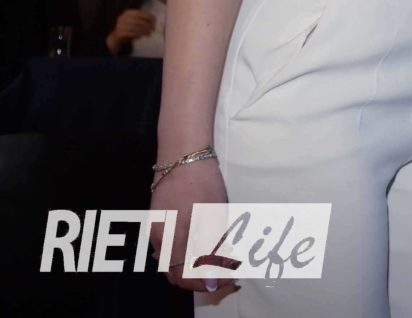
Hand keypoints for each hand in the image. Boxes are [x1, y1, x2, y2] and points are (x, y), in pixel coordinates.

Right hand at [106, 8, 156, 54]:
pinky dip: (138, 35)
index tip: (154, 21)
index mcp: (127, 13)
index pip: (139, 13)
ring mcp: (120, 25)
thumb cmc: (128, 28)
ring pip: (135, 27)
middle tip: (153, 29)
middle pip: (138, 21)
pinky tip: (142, 36)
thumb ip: (143, 20)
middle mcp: (123, 18)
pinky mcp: (119, 33)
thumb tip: (153, 22)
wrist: (116, 37)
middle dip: (147, 25)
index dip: (148, 16)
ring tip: (149, 33)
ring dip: (144, 31)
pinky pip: (131, 33)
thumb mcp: (135, 21)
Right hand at [148, 158, 232, 292]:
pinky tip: (207, 240)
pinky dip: (188, 249)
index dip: (206, 283)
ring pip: (173, 258)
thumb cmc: (201, 185)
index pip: (183, 278)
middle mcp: (158, 239)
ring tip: (221, 253)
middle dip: (201, 276)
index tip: (228, 278)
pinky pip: (171, 244)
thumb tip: (212, 282)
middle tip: (226, 269)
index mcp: (171, 241)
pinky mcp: (159, 218)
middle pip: (175, 271)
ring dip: (195, 263)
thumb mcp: (212, 218)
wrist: (182, 154)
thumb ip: (211, 252)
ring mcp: (156, 228)